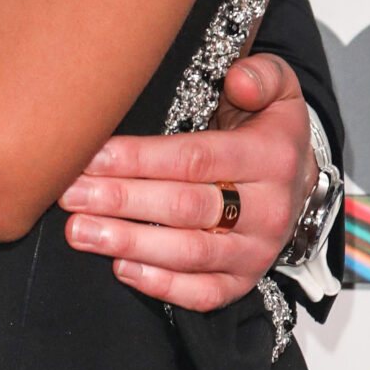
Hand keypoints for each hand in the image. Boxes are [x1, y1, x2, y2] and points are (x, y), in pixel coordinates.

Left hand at [57, 53, 317, 312]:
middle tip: (70, 195)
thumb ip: (261, 75)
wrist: (299, 181)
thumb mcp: (277, 89)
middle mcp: (268, 209)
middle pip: (185, 208)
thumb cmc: (268, 130)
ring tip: (80, 231)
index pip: (195, 159)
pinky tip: (120, 269)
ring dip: (129, 243)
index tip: (90, 157)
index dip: (139, 159)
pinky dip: (161, 286)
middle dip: (121, 201)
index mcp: (271, 157)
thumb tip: (239, 79)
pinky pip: (204, 294)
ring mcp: (258, 251)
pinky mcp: (245, 280)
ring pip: (189, 253)